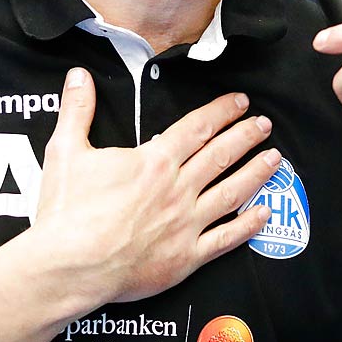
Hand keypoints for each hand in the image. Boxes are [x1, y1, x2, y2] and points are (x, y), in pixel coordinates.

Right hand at [30, 70, 278, 305]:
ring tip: (275, 158)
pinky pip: (226, 238)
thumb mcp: (66, 151)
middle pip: (221, 155)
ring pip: (232, 192)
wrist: (69, 266)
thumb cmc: (67, 211)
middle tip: (264, 124)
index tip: (240, 102)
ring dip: (256, 172)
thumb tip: (80, 76)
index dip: (221, 112)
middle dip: (246, 136)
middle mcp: (177, 189)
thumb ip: (78, 110)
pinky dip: (249, 225)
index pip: (196, 128)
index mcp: (154, 162)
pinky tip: (264, 213)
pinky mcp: (186, 257)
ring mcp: (186, 224)